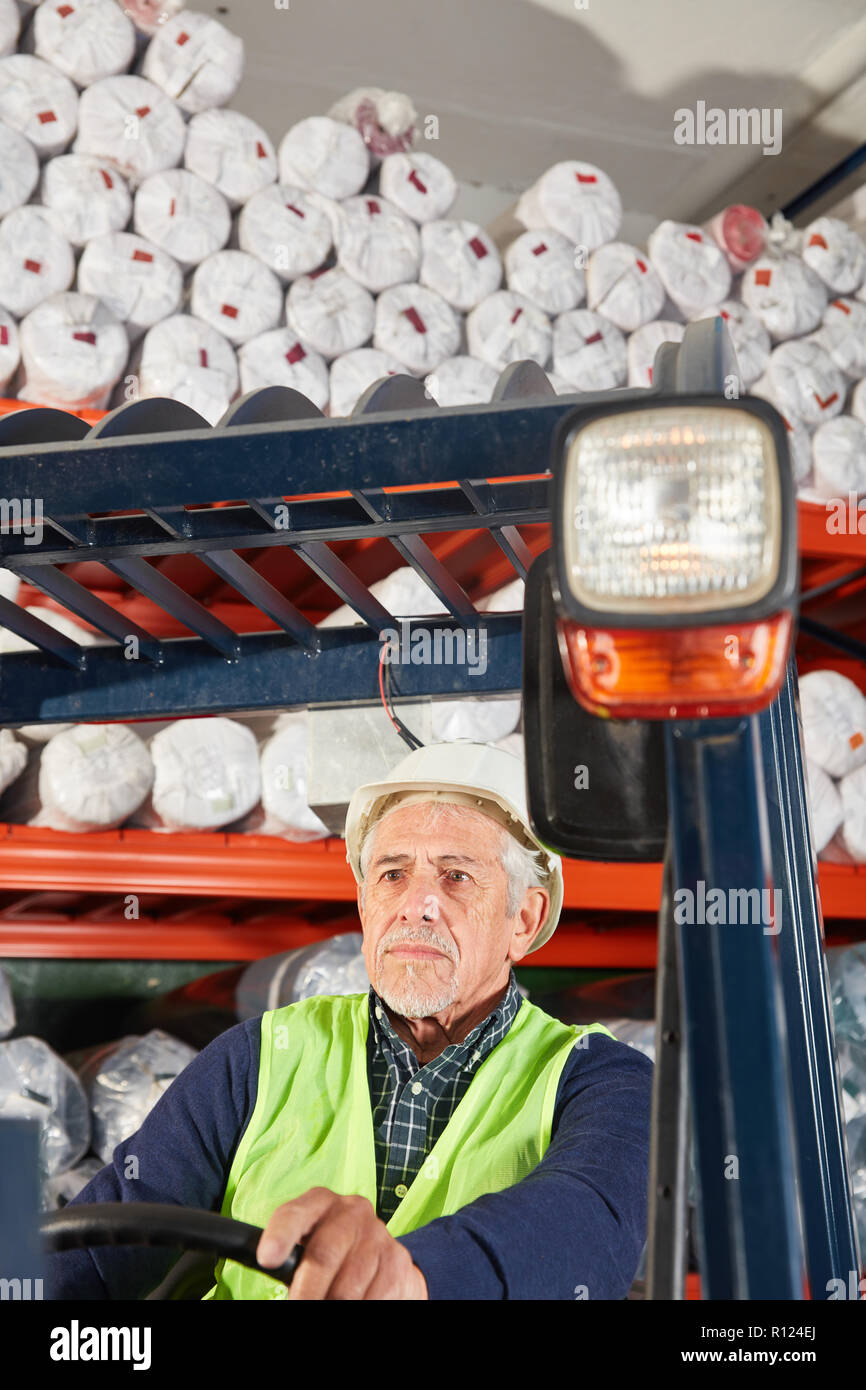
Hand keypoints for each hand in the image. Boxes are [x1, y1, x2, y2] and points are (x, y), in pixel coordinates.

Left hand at [256, 1187, 428, 1300]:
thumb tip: (272, 1270)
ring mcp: (377, 1234)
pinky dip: (360, 1308)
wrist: (382, 1257)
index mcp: (319, 1203)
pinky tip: (354, 1303)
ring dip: (333, 1305)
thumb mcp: (309, 1246)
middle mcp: (351, 1211)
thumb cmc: (331, 1255)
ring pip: (347, 1287)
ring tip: (327, 1303)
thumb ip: (291, 1259)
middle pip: (323, 1255)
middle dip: (307, 1292)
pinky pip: (373, 1298)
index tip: (267, 1258)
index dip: (280, 1234)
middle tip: (298, 1306)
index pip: (295, 1213)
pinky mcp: (397, 1261)